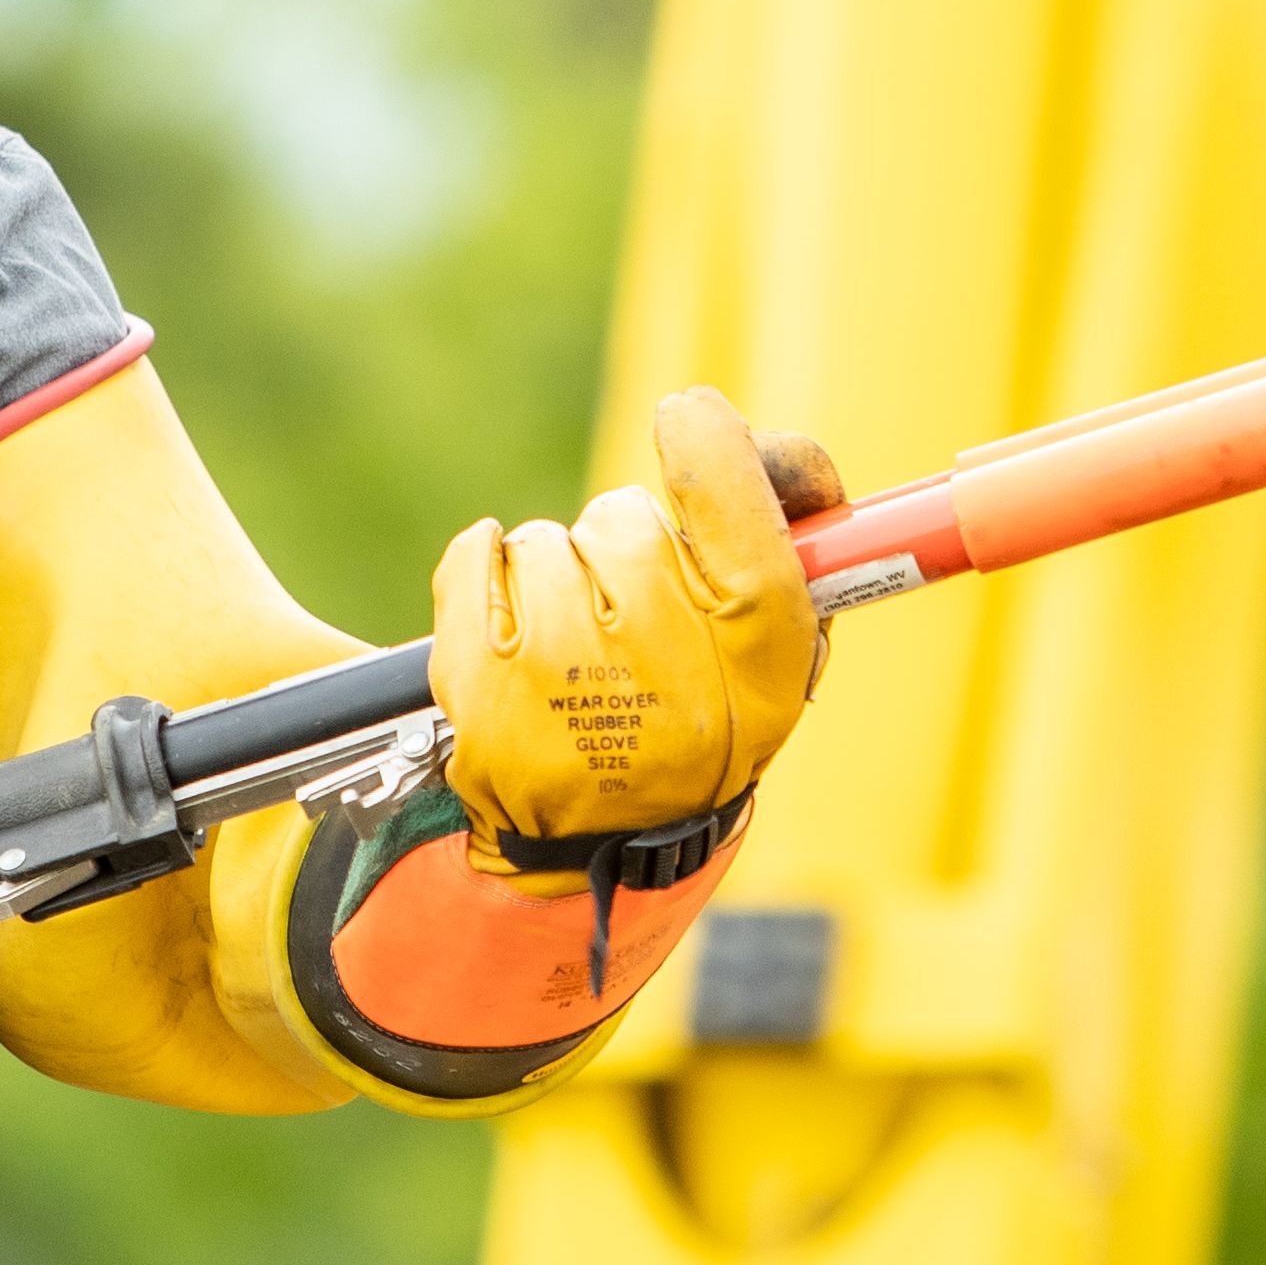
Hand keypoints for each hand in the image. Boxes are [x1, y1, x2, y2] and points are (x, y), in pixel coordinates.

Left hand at [431, 388, 836, 873]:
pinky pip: (475, 557)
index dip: (705, 435)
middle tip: (637, 616)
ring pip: (547, 541)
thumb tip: (735, 423)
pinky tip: (515, 621)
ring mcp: (562, 671)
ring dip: (559, 575)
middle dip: (629, 548)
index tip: (691, 423)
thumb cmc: (703, 719)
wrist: (603, 841)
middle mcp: (662, 651)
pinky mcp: (480, 685)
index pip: (725, 475)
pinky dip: (486, 570)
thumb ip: (790, 528)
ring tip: (579, 651)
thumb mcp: (781, 644)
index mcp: (759, 635)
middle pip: (625, 514)